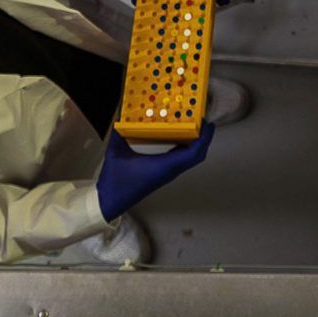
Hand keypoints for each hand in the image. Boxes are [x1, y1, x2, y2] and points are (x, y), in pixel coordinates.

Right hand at [96, 121, 215, 220]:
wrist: (111, 201)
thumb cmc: (115, 181)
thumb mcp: (115, 152)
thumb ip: (119, 132)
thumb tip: (121, 115)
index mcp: (163, 166)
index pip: (192, 153)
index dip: (203, 138)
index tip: (206, 123)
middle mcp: (169, 171)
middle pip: (197, 156)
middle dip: (205, 139)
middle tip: (205, 122)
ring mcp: (168, 173)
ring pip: (190, 159)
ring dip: (197, 144)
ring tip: (197, 127)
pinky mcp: (163, 174)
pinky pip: (182, 160)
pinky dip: (187, 148)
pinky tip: (181, 137)